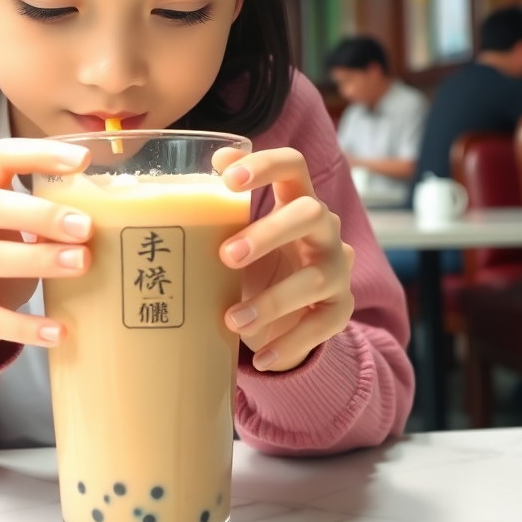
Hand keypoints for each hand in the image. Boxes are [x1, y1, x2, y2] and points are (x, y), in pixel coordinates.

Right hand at [0, 139, 91, 367]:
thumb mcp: (12, 228)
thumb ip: (46, 216)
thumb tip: (114, 213)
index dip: (39, 154)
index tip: (85, 162)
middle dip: (42, 214)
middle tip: (86, 227)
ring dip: (40, 260)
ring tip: (83, 264)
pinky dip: (27, 326)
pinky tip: (60, 330)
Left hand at [215, 147, 354, 371]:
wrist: (289, 311)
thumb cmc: (254, 261)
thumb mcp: (236, 233)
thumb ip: (215, 209)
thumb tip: (183, 181)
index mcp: (296, 198)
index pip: (293, 165)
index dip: (265, 166)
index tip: (228, 180)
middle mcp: (324, 228)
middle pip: (311, 213)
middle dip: (269, 233)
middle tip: (226, 255)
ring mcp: (336, 268)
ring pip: (316, 277)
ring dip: (272, 300)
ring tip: (232, 320)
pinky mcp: (339, 309)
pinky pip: (322, 325)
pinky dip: (289, 342)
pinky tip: (261, 357)